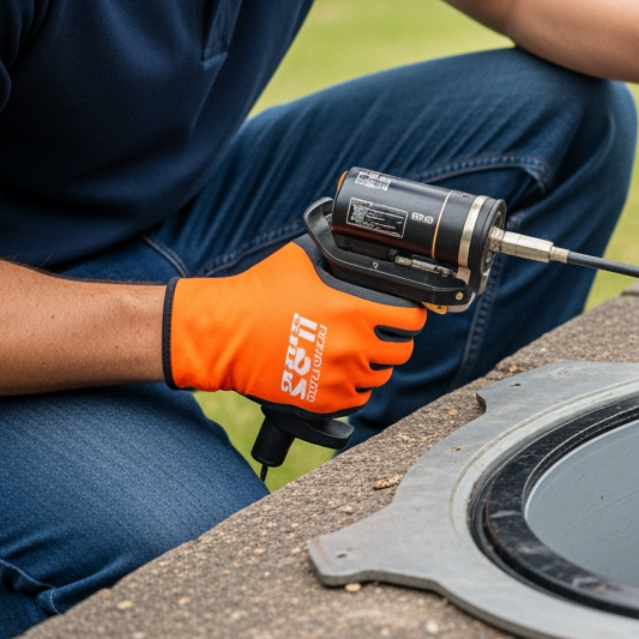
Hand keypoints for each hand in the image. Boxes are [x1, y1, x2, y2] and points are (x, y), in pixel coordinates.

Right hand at [163, 239, 425, 414]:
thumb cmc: (256, 295)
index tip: (410, 315)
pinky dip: (355, 389)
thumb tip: (342, 239)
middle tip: (386, 336)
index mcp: (354, 312)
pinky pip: (357, 400)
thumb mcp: (299, 260)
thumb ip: (329, 254)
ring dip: (376, 366)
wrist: (224, 335)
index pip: (410, 321)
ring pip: (380, 377)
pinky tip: (346, 375)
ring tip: (363, 355)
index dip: (414, 317)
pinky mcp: (321, 400)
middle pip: (401, 353)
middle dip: (397, 342)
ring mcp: (338, 377)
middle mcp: (353, 347)